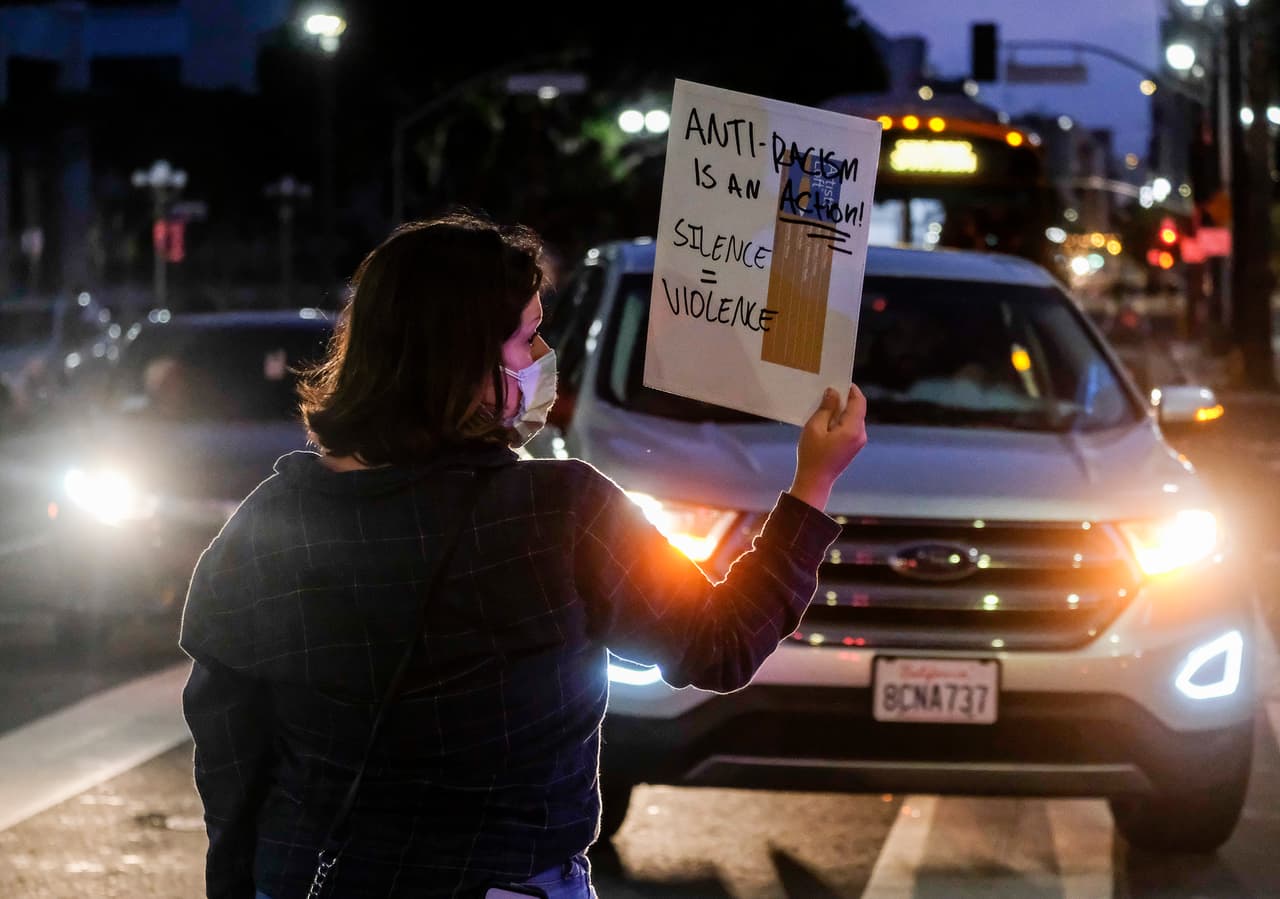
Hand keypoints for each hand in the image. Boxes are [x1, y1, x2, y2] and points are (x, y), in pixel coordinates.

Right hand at [789, 385, 867, 510]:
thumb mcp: (815, 427)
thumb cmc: (812, 455)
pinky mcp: (853, 446)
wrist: (815, 481)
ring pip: (853, 418)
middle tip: (827, 393)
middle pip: (857, 409)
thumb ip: (826, 408)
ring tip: (823, 408)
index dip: (851, 389)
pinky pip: (850, 427)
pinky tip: (826, 422)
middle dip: (844, 400)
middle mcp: (860, 434)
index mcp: (853, 429)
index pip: (859, 401)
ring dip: (841, 411)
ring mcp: (858, 441)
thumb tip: (833, 393)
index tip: (839, 381)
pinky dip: (840, 421)